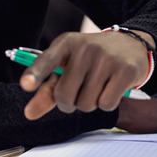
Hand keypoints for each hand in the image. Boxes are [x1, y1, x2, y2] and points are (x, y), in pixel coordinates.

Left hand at [19, 30, 150, 119]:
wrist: (130, 45)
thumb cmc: (91, 60)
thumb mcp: (67, 67)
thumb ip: (48, 90)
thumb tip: (29, 113)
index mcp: (65, 43)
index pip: (46, 61)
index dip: (35, 74)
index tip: (26, 85)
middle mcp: (85, 48)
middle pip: (65, 95)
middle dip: (69, 103)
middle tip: (78, 93)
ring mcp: (106, 58)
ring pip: (86, 104)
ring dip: (89, 103)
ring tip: (97, 87)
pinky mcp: (125, 71)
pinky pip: (106, 104)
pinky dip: (106, 103)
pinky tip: (111, 88)